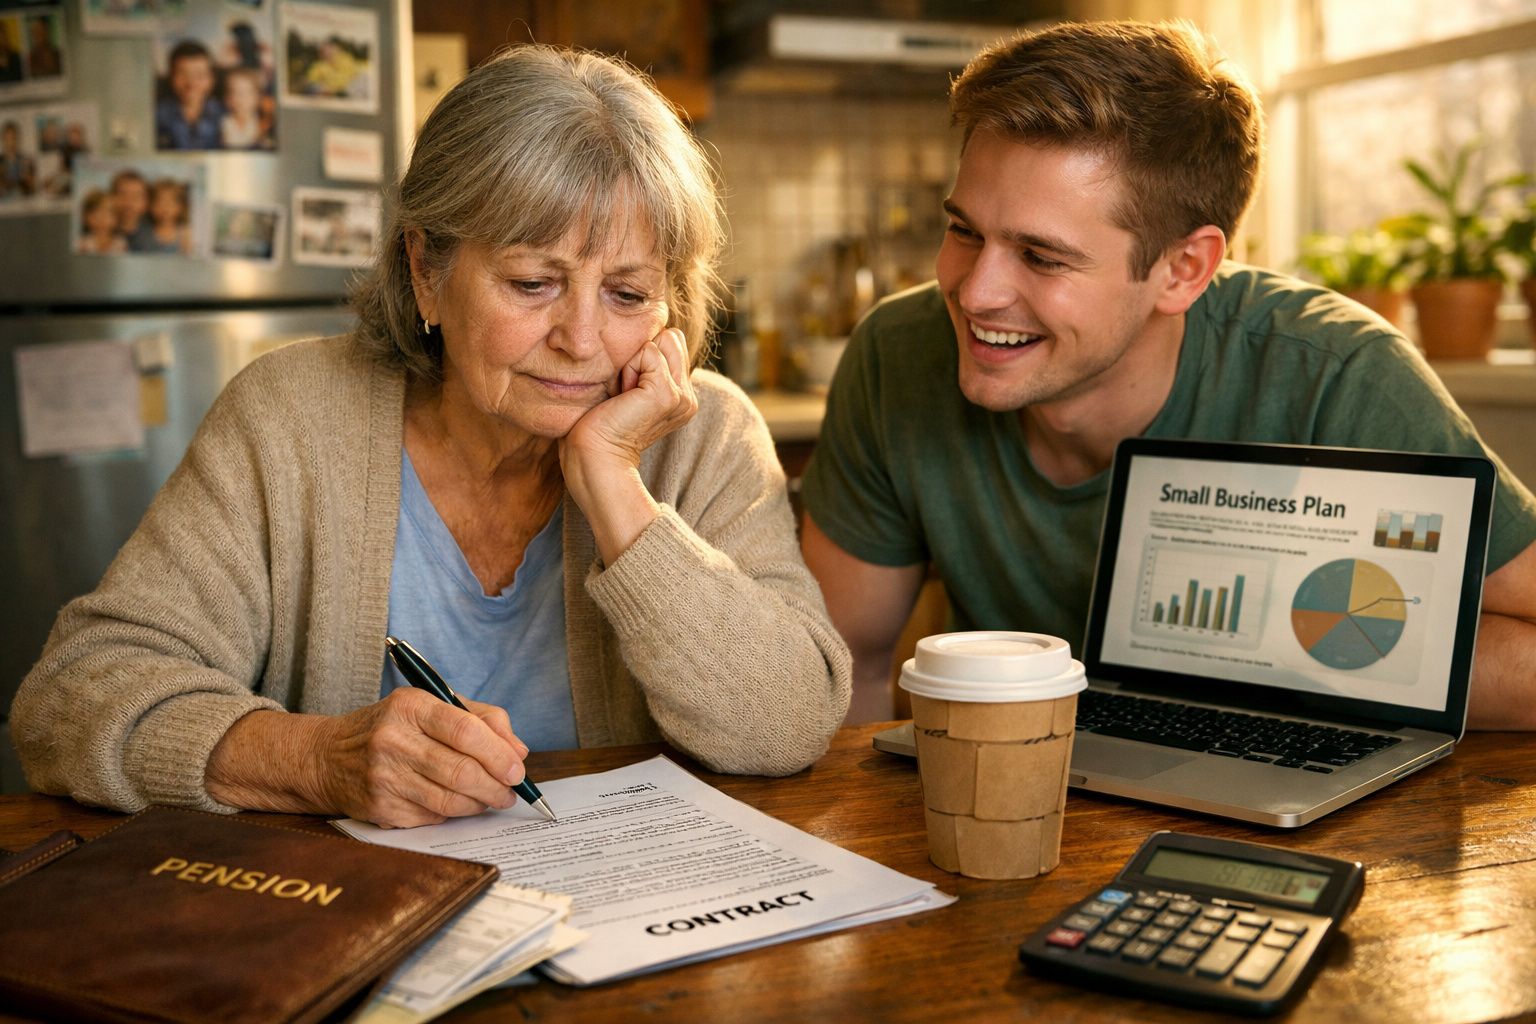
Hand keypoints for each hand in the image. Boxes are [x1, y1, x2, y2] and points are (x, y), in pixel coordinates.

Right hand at [316, 688, 530, 827]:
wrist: (326, 758)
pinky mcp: (380, 809)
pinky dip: (453, 814)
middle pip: (461, 771)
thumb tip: (518, 750)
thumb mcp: (430, 706)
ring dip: (480, 804)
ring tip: (491, 799)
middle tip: (510, 792)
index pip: (465, 730)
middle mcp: (393, 740)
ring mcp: (383, 777)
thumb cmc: (391, 728)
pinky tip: (457, 804)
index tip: (517, 769)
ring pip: (450, 800)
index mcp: (410, 706)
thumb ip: (480, 719)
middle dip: (496, 786)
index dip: (498, 754)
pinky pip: (432, 817)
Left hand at [561, 327, 696, 475]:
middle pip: (672, 337)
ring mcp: (682, 397)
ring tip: (625, 395)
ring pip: (662, 341)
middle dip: (642, 356)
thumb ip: (648, 365)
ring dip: (635, 363)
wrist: (595, 454)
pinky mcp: (668, 394)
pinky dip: (630, 369)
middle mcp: (688, 397)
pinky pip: (649, 352)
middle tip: (626, 392)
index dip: (643, 357)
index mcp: (683, 396)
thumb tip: (652, 335)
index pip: (673, 342)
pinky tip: (623, 397)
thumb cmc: (602, 422)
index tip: (628, 391)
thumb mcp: (632, 387)